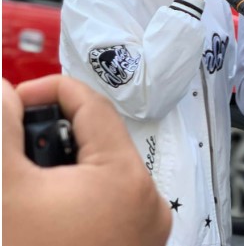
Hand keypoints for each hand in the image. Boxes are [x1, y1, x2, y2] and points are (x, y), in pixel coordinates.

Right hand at [3, 75, 171, 245]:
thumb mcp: (7, 188)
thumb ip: (5, 130)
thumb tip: (6, 92)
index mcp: (127, 178)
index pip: (95, 106)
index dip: (52, 91)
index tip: (15, 101)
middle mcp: (151, 200)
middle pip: (101, 138)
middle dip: (55, 133)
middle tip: (17, 145)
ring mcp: (149, 225)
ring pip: (106, 169)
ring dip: (66, 165)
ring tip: (30, 181)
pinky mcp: (141, 241)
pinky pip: (113, 198)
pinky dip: (81, 191)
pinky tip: (49, 208)